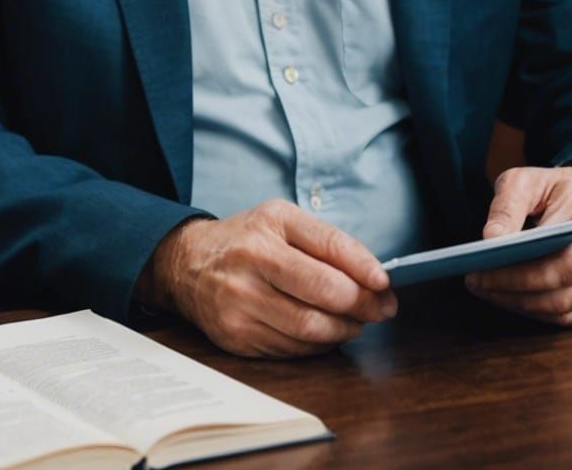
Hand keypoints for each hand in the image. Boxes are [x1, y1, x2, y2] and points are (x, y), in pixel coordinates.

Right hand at [140, 200, 396, 357]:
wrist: (187, 264)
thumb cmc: (246, 241)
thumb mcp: (281, 222)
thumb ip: (327, 244)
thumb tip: (376, 280)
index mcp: (268, 225)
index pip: (328, 246)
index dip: (364, 267)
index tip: (385, 282)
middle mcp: (251, 260)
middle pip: (325, 292)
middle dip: (363, 304)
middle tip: (380, 308)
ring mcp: (241, 301)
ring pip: (313, 329)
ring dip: (344, 329)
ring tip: (352, 321)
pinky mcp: (236, 335)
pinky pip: (293, 349)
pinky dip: (317, 344)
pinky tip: (320, 331)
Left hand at [465, 166, 571, 326]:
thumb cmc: (555, 187)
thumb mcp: (526, 180)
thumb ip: (507, 207)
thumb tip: (489, 239)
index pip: (560, 262)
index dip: (519, 276)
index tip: (480, 274)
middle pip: (565, 293)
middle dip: (516, 295)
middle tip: (478, 285)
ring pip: (570, 310)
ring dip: (525, 308)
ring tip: (491, 293)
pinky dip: (543, 314)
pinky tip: (516, 300)